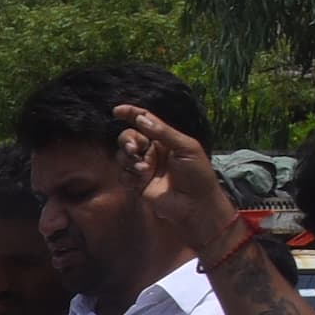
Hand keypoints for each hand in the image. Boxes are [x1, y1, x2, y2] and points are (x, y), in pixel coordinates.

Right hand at [119, 105, 248, 265]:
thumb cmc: (197, 173)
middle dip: (127, 141)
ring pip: (122, 155)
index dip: (131, 114)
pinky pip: (123, 174)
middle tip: (134, 149)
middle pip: (129, 137)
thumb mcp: (186, 147)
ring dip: (129, 160)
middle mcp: (152, 151)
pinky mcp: (137, 183)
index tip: (117, 111)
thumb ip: (163, 132)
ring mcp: (144, 167)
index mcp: (165, 139)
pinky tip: (141, 180)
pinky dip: (129, 175)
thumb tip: (141, 119)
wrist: (196, 203)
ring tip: (143, 169)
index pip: (145, 121)